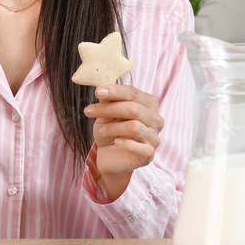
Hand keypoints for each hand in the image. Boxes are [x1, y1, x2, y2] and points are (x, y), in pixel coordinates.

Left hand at [83, 84, 162, 200]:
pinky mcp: (149, 154)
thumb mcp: (106, 114)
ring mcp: (154, 137)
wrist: (110, 156)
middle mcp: (156, 119)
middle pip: (134, 109)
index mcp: (149, 104)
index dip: (115, 91)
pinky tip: (116, 142)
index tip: (98, 92)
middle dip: (109, 109)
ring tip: (100, 130)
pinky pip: (138, 147)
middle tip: (88, 111)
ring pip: (134, 127)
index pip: (133, 93)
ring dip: (112, 127)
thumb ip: (108, 101)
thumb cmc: (111, 131)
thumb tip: (103, 88)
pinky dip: (124, 144)